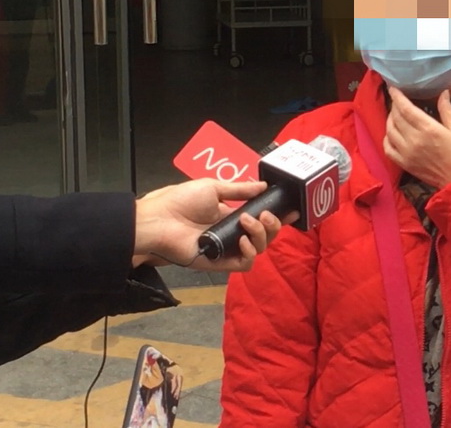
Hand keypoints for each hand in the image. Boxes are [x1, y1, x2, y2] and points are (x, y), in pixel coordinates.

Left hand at [132, 178, 297, 271]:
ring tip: (247, 222)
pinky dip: (250, 252)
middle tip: (265, 214)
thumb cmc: (180, 201)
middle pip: (265, 236)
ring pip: (259, 249)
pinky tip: (242, 240)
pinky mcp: (220, 263)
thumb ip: (240, 189)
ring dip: (260, 234)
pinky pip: (245, 263)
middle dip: (272, 225)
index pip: (261, 220)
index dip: (278, 217)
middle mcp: (233, 234)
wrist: (159, 219)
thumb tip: (263, 185)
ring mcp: (227, 249)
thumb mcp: (214, 188)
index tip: (291, 211)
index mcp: (232, 217)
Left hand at [384, 87, 450, 187]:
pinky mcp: (404, 164)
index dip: (397, 97)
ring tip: (395, 115)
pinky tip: (391, 134)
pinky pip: (388, 149)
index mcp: (428, 129)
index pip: (406, 109)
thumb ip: (447, 109)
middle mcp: (414, 139)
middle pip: (396, 118)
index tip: (393, 88)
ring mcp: (407, 153)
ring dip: (390, 120)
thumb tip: (443, 92)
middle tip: (397, 101)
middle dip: (394, 106)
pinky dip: (387, 138)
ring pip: (390, 131)